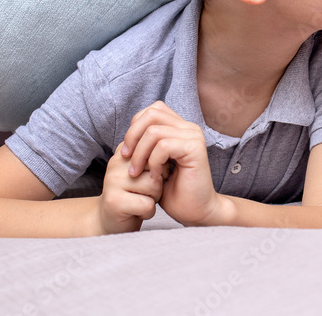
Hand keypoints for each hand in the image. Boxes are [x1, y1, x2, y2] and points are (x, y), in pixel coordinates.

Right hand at [96, 142, 163, 234]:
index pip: (156, 152)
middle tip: (145, 192)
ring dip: (154, 197)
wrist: (110, 221)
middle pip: (156, 168)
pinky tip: (138, 212)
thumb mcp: (143, 172)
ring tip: (141, 201)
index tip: (150, 178)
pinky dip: (149, 212)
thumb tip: (171, 150)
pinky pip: (148, 204)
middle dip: (159, 183)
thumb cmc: (134, 194)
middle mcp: (115, 163)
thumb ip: (153, 157)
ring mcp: (113, 182)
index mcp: (124, 153)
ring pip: (154, 185)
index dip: (161, 168)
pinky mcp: (115, 201)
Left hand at [121, 101, 220, 225]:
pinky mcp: (195, 149)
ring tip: (139, 173)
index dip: (134, 128)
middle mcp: (189, 128)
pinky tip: (155, 177)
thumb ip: (146, 145)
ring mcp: (194, 137)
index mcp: (180, 128)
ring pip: (154, 131)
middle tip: (127, 160)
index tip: (126, 153)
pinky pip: (163, 146)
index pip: (152, 110)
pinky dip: (152, 163)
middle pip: (152, 114)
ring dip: (140, 154)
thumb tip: (129, 134)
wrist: (195, 211)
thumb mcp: (153, 164)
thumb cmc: (173, 191)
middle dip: (133, 136)